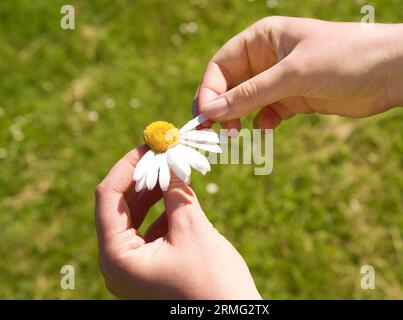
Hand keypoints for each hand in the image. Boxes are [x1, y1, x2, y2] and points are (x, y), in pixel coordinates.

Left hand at [95, 146, 260, 298]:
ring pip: (136, 216)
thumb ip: (178, 191)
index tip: (147, 145)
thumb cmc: (213, 284)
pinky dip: (164, 208)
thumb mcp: (194, 231)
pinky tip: (180, 192)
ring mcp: (134, 265)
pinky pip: (150, 229)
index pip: (108, 198)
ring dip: (154, 191)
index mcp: (117, 257)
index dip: (126, 166)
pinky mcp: (150, 265)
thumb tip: (171, 158)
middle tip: (162, 151)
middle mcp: (118, 262)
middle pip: (119, 206)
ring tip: (173, 168)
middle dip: (142, 176)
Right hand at [195, 17, 402, 130]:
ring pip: (246, 102)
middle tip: (211, 133)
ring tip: (235, 137)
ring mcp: (280, 81)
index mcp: (261, 39)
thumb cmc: (343, 58)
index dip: (209, 91)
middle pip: (229, 85)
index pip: (220, 66)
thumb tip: (210, 111)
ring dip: (236, 119)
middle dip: (219, 108)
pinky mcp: (293, 100)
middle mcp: (266, 59)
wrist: (390, 72)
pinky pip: (266, 113)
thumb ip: (250, 94)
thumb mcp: (291, 74)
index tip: (206, 116)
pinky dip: (262, 124)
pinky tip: (266, 131)